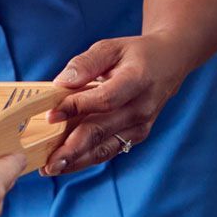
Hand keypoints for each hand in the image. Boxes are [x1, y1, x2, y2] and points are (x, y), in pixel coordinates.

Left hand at [41, 35, 189, 176]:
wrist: (169, 64)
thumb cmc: (135, 54)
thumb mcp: (110, 47)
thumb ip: (85, 63)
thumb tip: (60, 84)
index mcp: (137, 80)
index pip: (104, 99)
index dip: (76, 108)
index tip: (50, 116)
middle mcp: (141, 108)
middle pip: (102, 131)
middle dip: (72, 149)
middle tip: (47, 163)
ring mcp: (141, 126)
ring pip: (104, 148)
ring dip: (76, 161)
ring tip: (51, 168)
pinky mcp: (137, 136)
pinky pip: (109, 150)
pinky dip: (86, 158)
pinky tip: (65, 163)